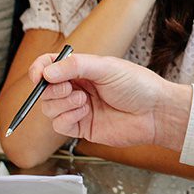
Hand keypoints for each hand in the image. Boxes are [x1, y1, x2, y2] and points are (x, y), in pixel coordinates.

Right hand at [30, 52, 192, 150]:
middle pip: (45, 89)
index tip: (39, 75)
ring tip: (84, 101)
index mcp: (81, 69)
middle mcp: (77, 88)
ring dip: (62, 103)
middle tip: (68, 88)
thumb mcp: (106, 67)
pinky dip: (66, 118)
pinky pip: (59, 125)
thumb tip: (47, 72)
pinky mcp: (82, 127)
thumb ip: (75, 67)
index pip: (49, 66)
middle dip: (51, 89)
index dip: (39, 69)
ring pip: (49, 108)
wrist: (155, 112)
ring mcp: (78, 108)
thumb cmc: (137, 86)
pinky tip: (84, 113)